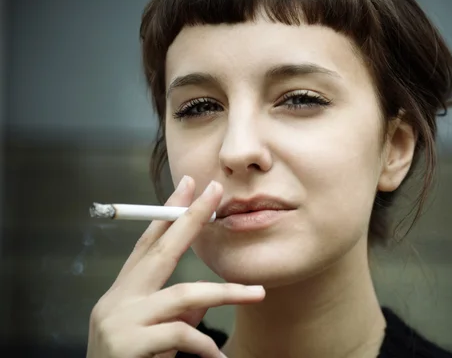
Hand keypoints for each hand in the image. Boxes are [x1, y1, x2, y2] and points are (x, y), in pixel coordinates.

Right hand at [86, 177, 265, 357]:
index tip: (188, 186)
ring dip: (226, 294)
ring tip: (257, 294)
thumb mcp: (151, 336)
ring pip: (184, 295)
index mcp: (123, 293)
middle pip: (159, 250)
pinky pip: (182, 336)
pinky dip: (206, 346)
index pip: (147, 244)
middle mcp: (117, 300)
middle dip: (190, 219)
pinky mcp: (128, 344)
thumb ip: (175, 313)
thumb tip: (206, 300)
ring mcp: (120, 320)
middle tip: (215, 194)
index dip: (168, 213)